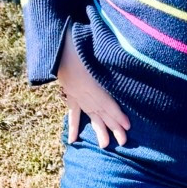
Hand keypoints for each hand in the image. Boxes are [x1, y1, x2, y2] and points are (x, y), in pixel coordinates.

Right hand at [57, 31, 130, 148]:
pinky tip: (73, 139)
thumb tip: (123, 64)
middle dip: (113, 127)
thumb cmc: (81, 42)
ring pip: (90, 114)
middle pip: (101, 112)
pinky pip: (73, 111)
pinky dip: (74, 125)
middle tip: (124, 141)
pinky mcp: (70, 93)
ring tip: (106, 145)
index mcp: (92, 81)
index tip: (128, 125)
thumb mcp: (97, 51)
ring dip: (99, 129)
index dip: (118, 115)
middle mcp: (84, 91)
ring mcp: (76, 94)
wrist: (58, 43)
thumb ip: (110, 61)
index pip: (107, 103)